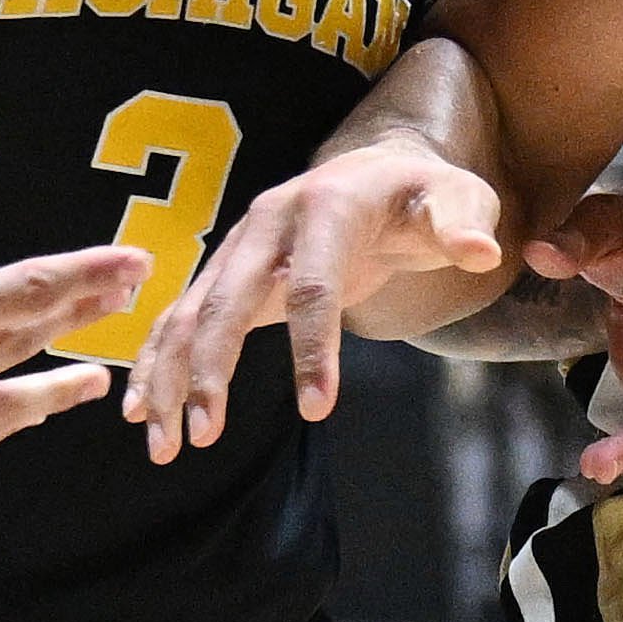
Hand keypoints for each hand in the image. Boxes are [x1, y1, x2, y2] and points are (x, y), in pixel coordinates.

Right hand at [127, 137, 508, 465]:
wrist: (377, 175)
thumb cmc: (421, 196)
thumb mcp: (457, 199)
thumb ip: (462, 224)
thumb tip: (481, 249)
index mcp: (324, 207)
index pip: (314, 284)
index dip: (314, 347)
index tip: (316, 409)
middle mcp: (267, 222)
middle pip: (228, 299)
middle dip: (210, 368)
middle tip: (205, 434)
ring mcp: (239, 248)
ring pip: (188, 313)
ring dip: (167, 378)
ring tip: (165, 446)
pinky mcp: (227, 273)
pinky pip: (181, 319)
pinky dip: (155, 365)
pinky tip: (142, 416)